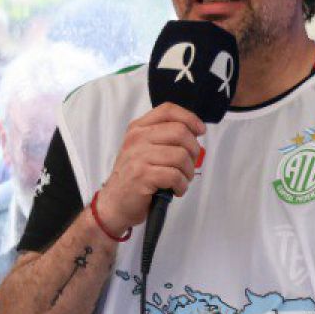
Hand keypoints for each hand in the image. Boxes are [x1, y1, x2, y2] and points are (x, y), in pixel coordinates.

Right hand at [92, 103, 205, 236]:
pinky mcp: (143, 176)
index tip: (199, 131)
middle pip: (180, 132)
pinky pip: (175, 175)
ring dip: (188, 172)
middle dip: (193, 150)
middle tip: (189, 164)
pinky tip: (176, 190)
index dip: (189, 118)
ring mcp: (139, 157)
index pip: (168, 110)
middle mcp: (137, 139)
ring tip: (181, 180)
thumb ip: (164, 137)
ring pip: (180, 155)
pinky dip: (182, 185)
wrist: (115, 203)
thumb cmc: (134, 177)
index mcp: (138, 128)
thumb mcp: (143, 150)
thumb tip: (195, 133)